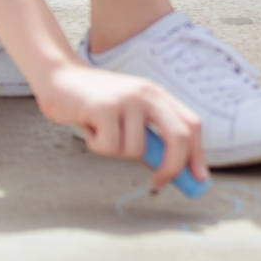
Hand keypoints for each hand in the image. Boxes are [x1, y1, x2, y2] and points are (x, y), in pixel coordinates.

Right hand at [35, 62, 205, 190]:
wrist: (61, 77)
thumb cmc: (96, 103)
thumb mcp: (129, 115)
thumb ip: (149, 136)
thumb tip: (167, 169)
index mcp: (159, 96)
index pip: (191, 124)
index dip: (197, 153)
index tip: (199, 178)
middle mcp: (149, 94)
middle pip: (178, 136)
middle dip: (173, 166)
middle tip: (159, 183)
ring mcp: (128, 99)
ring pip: (135, 150)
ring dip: (115, 151)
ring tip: (101, 132)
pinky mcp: (105, 106)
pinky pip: (109, 146)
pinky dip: (96, 145)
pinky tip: (88, 127)